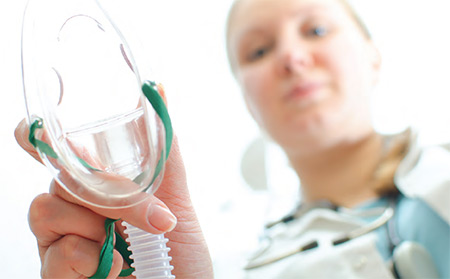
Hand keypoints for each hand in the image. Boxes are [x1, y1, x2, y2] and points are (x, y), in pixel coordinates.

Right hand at [15, 118, 213, 278]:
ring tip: (125, 243)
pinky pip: (55, 254)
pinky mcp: (58, 274)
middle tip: (141, 210)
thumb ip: (162, 147)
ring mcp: (63, 243)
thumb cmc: (179, 249)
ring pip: (46, 210)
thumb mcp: (175, 193)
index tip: (38, 130)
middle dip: (102, 190)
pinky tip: (114, 267)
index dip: (38, 139)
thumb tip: (160, 89)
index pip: (55, 156)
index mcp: (98, 189)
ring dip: (95, 224)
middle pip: (54, 177)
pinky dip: (89, 258)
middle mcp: (75, 212)